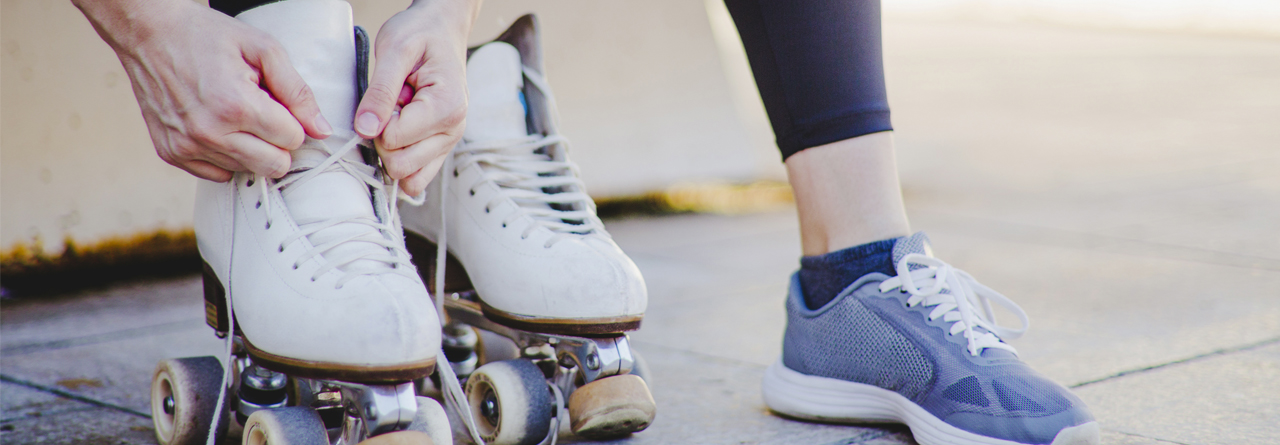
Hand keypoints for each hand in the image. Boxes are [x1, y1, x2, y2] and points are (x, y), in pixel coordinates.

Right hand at [74, 0, 331, 181]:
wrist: (149, 33)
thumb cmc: (207, 37)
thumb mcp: (263, 49)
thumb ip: (298, 91)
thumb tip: (321, 129)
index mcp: (237, 106)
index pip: (293, 140)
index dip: (292, 122)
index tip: (278, 104)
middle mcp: (210, 133)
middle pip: (274, 166)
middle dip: (278, 142)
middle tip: (264, 115)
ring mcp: (188, 146)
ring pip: (247, 171)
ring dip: (250, 148)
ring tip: (234, 114)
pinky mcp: (172, 153)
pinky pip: (218, 174)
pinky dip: (225, 155)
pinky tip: (218, 127)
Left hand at [354, 0, 476, 194]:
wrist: (442, 29)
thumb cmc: (420, 34)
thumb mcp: (394, 50)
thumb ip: (380, 91)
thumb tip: (366, 130)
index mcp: (447, 107)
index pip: (394, 140)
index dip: (377, 121)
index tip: (387, 95)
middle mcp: (454, 130)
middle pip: (401, 165)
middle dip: (384, 140)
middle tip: (391, 106)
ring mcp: (449, 142)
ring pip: (408, 178)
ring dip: (393, 150)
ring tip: (399, 116)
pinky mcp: (441, 148)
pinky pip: (417, 178)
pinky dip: (400, 159)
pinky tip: (400, 131)